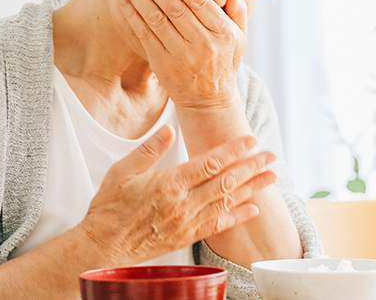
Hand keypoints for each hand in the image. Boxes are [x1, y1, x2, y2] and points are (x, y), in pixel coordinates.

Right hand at [77, 126, 278, 264]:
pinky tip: (253, 208)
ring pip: (227, 201)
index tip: (251, 140)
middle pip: (226, 181)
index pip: (210, 163)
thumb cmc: (109, 209)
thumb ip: (149, 150)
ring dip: (252, 188)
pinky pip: (219, 225)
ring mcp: (187, 222)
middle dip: (252, 166)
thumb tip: (168, 130)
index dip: (233, 150)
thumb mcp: (122, 171)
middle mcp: (183, 203)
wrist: (103, 246)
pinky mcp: (187, 236)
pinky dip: (238, 216)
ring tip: (271, 176)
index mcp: (169, 183)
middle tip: (271, 155)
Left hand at [115, 0, 248, 110]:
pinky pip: (145, 35)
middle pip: (173, 7)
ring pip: (156, 19)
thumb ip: (238, 10)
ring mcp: (181, 55)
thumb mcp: (241, 38)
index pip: (198, 1)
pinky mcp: (163, 64)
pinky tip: (123, 0)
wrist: (209, 100)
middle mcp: (203, 43)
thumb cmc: (224, 63)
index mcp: (223, 32)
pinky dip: (132, 16)